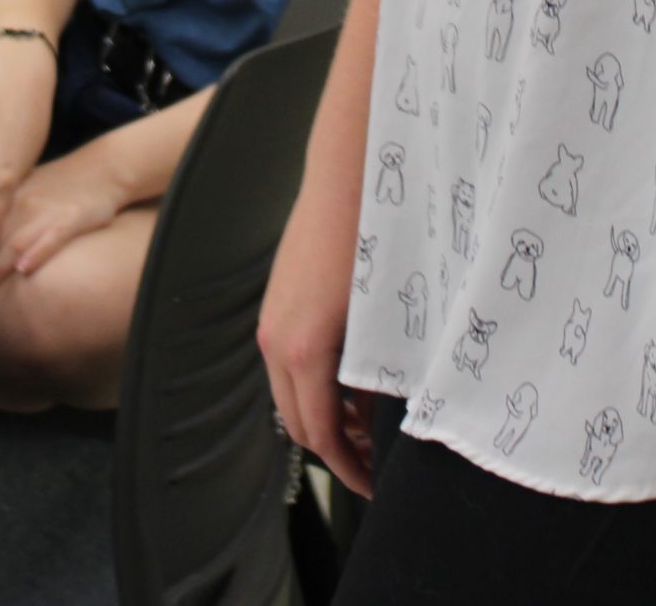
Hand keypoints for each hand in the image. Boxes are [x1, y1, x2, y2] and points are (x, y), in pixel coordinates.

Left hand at [0, 152, 129, 305]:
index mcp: (4, 196)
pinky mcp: (73, 218)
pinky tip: (24, 270)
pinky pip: (54, 237)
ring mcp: (46, 212)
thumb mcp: (21, 191)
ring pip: (13, 244)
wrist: (102, 167)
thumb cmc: (60, 184)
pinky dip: (38, 253)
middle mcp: (20, 204)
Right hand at [257, 163, 377, 497]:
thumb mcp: (385, 318)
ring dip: (324, 415)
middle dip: (335, 450)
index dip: (347, 469)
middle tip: (375, 464)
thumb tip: (383, 416)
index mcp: (301, 350)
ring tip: (369, 424)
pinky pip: (287, 362)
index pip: (318, 435)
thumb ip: (379, 374)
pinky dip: (315, 383)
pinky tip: (354, 378)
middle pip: (297, 422)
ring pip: (289, 393)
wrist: (349, 169)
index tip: (375, 486)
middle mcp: (274, 340)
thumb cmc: (376, 236)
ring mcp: (271, 319)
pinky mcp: (277, 301)